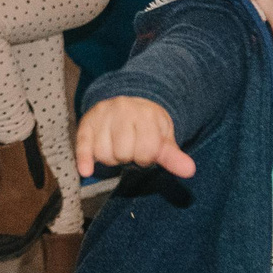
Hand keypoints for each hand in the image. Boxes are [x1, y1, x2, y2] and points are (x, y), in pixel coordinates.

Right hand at [74, 95, 194, 179]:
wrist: (129, 102)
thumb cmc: (148, 125)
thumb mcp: (163, 137)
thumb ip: (173, 156)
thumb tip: (190, 170)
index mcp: (147, 113)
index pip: (146, 151)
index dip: (147, 157)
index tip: (146, 150)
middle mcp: (123, 109)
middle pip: (123, 153)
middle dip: (128, 157)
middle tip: (130, 148)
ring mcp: (103, 115)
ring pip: (104, 153)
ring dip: (111, 158)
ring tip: (116, 146)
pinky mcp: (87, 123)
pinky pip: (83, 145)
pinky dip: (84, 160)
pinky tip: (87, 171)